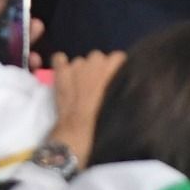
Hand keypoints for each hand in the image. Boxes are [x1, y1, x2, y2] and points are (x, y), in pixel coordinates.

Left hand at [48, 50, 126, 165]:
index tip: (114, 82)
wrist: (79, 132)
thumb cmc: (105, 118)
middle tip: (97, 88)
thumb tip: (130, 82)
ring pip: (80, 61)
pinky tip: (64, 74)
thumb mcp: (126, 101)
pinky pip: (59, 59)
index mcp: (115, 66)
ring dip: (80, 71)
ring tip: (79, 88)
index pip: (118, 57)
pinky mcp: (60, 73)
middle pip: (98, 57)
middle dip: (97, 69)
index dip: (115, 69)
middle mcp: (97, 60)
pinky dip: (61, 64)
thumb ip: (127, 86)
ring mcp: (76, 65)